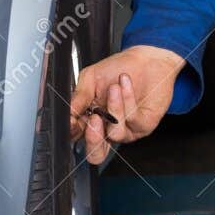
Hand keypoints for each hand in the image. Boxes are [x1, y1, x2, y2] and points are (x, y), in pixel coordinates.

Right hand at [68, 45, 185, 164]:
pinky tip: (125, 82)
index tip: (72, 120)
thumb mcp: (91, 78)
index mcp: (91, 120)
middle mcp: (107, 129)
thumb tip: (68, 113)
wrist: (147, 60)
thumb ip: (79, 96)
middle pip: (96, 154)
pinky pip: (132, 119)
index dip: (73, 134)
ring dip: (114, 108)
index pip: (78, 137)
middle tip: (94, 119)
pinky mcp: (143, 125)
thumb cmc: (118, 69)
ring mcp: (126, 129)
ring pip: (115, 133)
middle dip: (93, 140)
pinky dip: (127, 98)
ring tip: (114, 88)